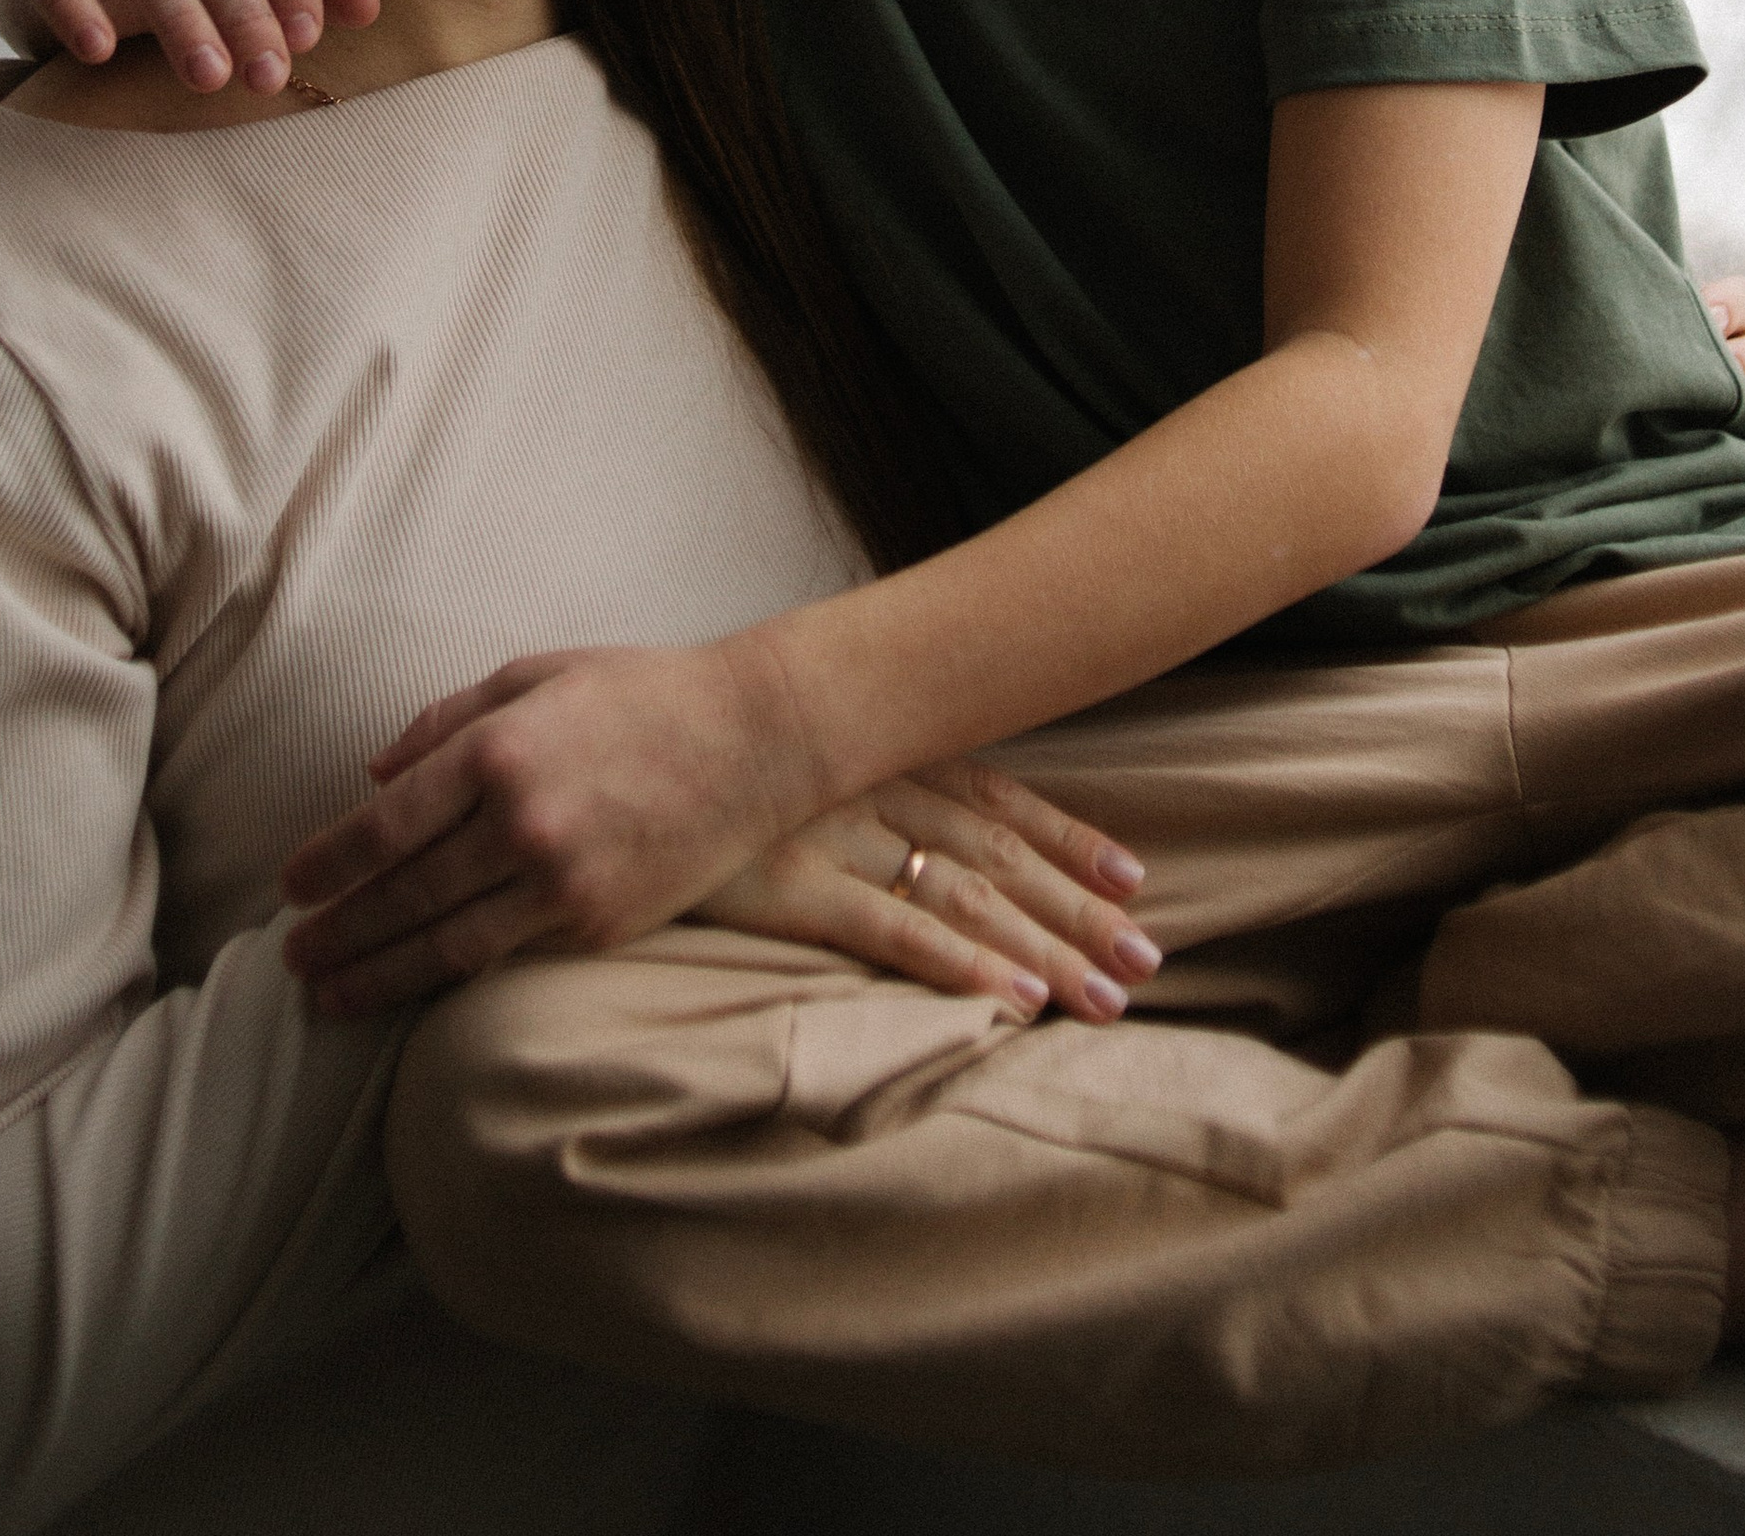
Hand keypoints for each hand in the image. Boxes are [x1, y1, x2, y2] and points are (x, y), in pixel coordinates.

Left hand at [280, 637, 826, 1012]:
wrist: (753, 741)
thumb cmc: (641, 693)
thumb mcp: (537, 675)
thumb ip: (447, 721)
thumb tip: (374, 773)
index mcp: (497, 751)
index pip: (384, 825)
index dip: (328, 863)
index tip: (290, 886)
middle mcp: (520, 822)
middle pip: (402, 895)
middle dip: (337, 931)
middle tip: (292, 957)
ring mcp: (561, 882)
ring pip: (445, 945)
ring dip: (376, 974)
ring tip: (328, 996)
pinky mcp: (597, 924)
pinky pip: (506, 956)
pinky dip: (450, 977)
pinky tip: (414, 986)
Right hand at [698, 759, 1160, 1027]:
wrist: (597, 752)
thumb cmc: (687, 749)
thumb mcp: (778, 746)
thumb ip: (842, 770)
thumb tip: (897, 814)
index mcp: (872, 750)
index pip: (995, 798)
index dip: (1067, 838)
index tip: (1132, 878)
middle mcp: (867, 785)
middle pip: (998, 855)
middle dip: (1078, 908)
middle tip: (1147, 960)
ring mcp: (829, 834)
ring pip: (965, 896)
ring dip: (1044, 948)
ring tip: (1107, 998)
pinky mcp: (785, 885)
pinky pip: (891, 931)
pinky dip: (961, 963)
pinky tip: (1015, 999)